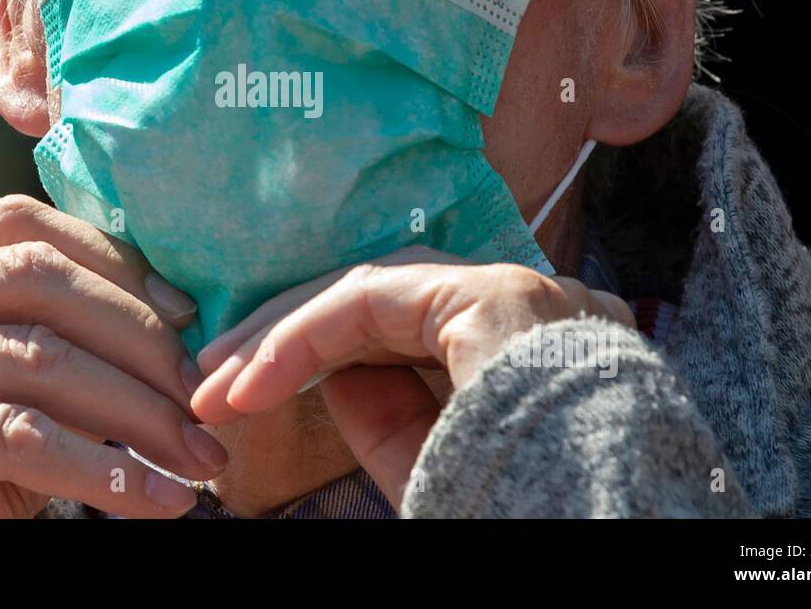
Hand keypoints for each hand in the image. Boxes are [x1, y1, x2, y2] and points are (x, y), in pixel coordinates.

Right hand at [0, 195, 224, 518]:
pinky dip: (103, 470)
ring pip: (42, 357)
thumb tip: (169, 350)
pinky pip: (21, 434)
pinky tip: (155, 496)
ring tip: (198, 456)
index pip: (17, 229)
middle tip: (204, 396)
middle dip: (141, 338)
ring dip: (140, 412)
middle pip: (39, 277)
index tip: (184, 313)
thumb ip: (44, 372)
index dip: (112, 262)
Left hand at [189, 246, 632, 506]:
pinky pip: (372, 299)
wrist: (598, 519)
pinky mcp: (495, 295)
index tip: (243, 396)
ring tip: (216, 379)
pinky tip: (254, 377)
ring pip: (366, 289)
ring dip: (282, 334)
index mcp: (510, 344)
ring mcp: (511, 292)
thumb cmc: (526, 502)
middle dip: (284, 337)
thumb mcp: (435, 465)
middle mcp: (515, 306)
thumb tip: (332, 375)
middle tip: (212, 379)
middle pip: (373, 298)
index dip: (313, 354)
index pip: (396, 326)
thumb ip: (389, 417)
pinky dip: (304, 335)